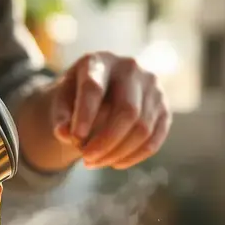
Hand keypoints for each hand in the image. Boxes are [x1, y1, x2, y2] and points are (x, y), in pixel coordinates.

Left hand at [49, 52, 169, 169]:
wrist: (99, 90)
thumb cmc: (76, 96)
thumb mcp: (62, 101)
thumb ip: (60, 116)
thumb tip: (64, 133)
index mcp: (100, 61)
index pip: (95, 88)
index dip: (86, 115)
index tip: (75, 139)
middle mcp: (131, 68)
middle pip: (127, 111)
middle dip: (106, 142)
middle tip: (87, 159)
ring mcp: (152, 87)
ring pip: (143, 128)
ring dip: (118, 153)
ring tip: (96, 162)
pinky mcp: (163, 107)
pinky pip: (155, 138)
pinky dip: (134, 156)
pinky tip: (116, 163)